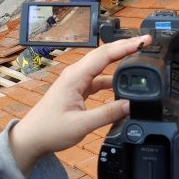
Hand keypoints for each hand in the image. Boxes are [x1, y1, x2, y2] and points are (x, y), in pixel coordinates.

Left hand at [9, 34, 151, 175]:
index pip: (105, 54)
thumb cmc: (49, 130)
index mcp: (75, 76)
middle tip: (146, 42)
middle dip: (126, 46)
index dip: (126, 46)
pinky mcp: (78, 88)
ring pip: (102, 64)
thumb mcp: (81, 124)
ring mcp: (76, 80)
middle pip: (105, 54)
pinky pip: (98, 77)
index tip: (143, 41)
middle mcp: (76, 73)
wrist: (32, 137)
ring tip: (139, 57)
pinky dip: (112, 77)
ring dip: (120, 60)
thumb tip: (129, 105)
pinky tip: (122, 82)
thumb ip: (107, 114)